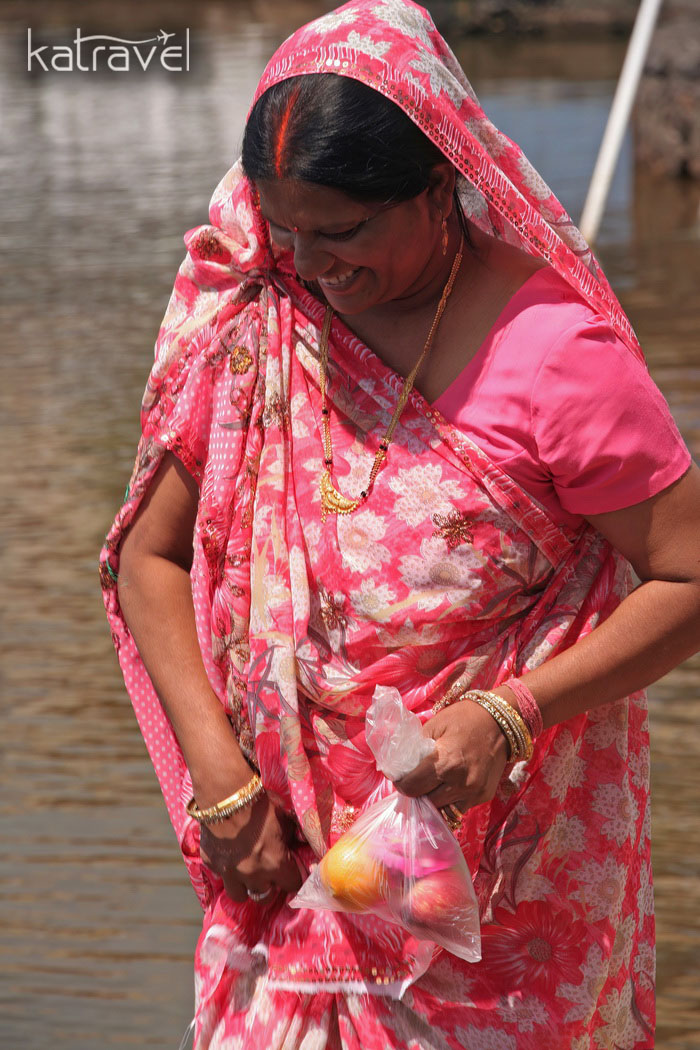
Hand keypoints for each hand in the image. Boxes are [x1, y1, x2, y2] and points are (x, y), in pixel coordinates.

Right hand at [199, 794, 301, 903]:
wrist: (225, 795)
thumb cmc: (259, 803)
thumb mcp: (283, 817)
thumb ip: (291, 835)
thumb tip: (298, 842)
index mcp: (275, 864)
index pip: (292, 884)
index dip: (293, 877)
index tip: (291, 869)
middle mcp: (253, 875)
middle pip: (265, 897)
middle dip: (269, 886)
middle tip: (268, 872)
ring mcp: (229, 873)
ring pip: (239, 895)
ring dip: (245, 886)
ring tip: (247, 872)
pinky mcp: (211, 864)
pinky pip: (221, 875)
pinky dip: (226, 868)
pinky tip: (228, 853)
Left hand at [393, 699, 508, 811]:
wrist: (502, 722)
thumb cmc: (465, 718)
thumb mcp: (435, 725)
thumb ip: (416, 747)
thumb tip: (401, 766)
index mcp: (444, 763)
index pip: (412, 788)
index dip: (402, 784)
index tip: (400, 778)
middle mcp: (460, 783)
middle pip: (425, 802)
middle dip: (417, 792)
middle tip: (415, 781)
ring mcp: (474, 793)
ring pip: (442, 809)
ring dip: (434, 799)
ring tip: (432, 784)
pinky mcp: (484, 796)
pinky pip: (459, 807)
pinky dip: (450, 800)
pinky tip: (449, 785)